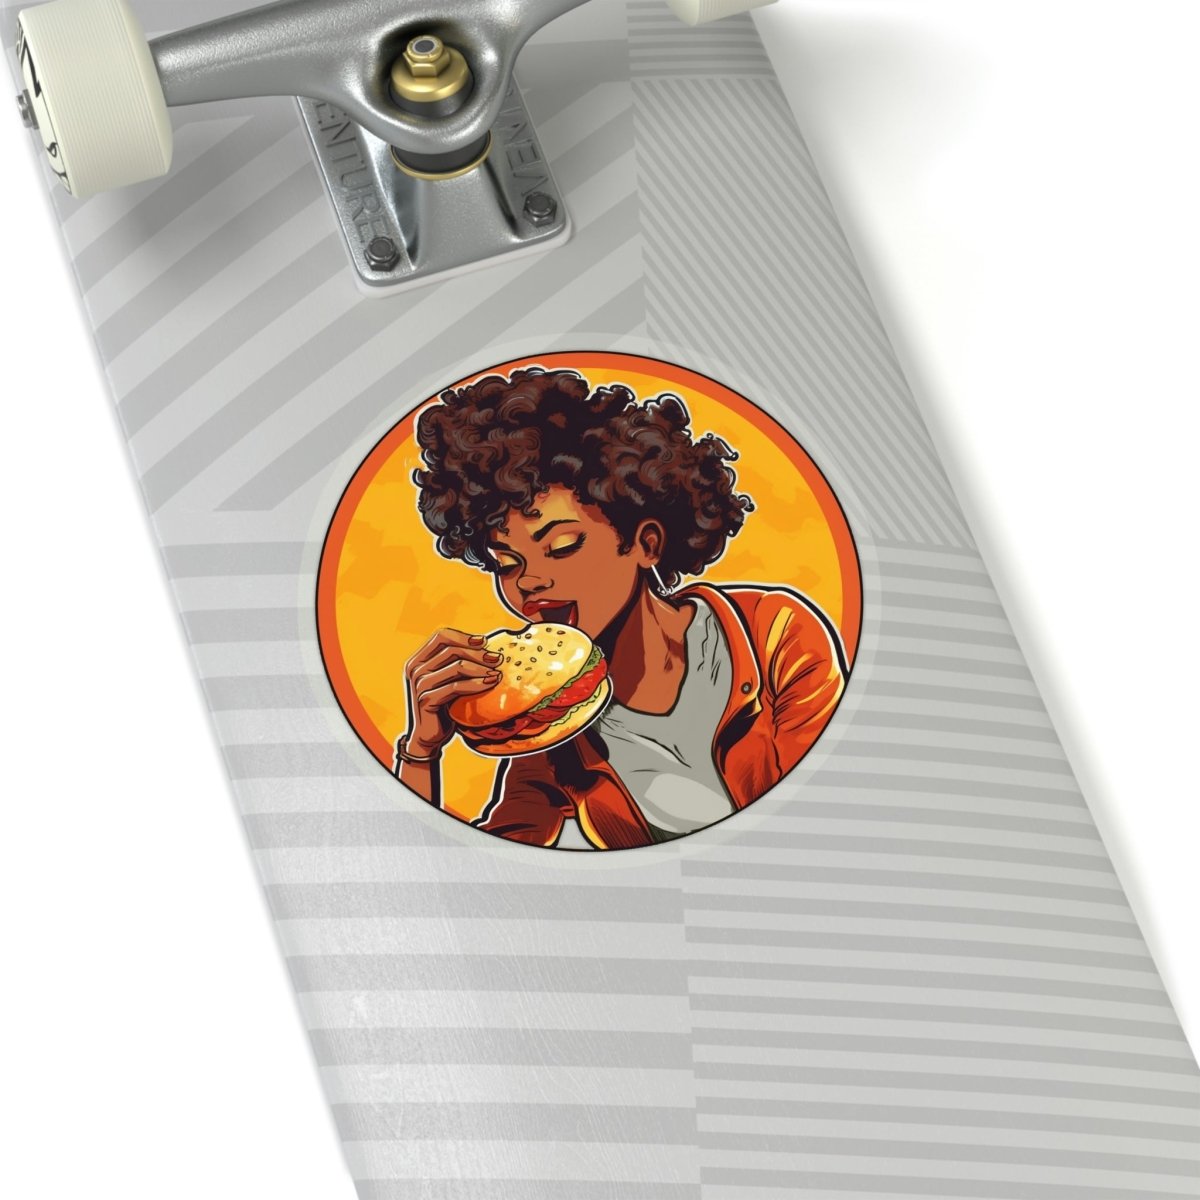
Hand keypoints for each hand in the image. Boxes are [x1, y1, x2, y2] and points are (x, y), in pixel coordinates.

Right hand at [403, 628, 501, 755]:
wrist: (430, 734)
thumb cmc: (444, 704)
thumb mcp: (449, 680)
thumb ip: (457, 662)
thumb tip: (486, 644)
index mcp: (418, 659)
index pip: (441, 636)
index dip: (464, 637)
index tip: (485, 641)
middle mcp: (415, 668)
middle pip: (451, 649)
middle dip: (478, 653)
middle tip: (497, 659)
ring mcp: (419, 684)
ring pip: (456, 666)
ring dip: (481, 668)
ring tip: (497, 673)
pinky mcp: (426, 699)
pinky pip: (456, 686)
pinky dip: (476, 684)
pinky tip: (490, 684)